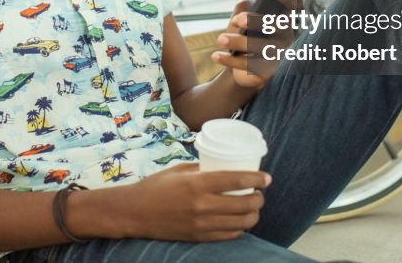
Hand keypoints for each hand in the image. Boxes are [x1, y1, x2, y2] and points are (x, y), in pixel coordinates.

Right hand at [121, 162, 268, 240]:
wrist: (135, 212)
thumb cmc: (155, 187)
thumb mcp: (179, 170)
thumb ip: (201, 169)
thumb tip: (222, 165)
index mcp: (197, 184)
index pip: (236, 180)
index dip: (256, 179)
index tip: (266, 178)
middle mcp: (202, 205)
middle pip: (244, 204)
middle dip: (259, 199)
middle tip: (259, 193)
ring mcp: (201, 224)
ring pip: (240, 223)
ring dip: (253, 216)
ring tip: (253, 208)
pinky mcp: (198, 238)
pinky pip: (228, 236)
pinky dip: (239, 229)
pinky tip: (239, 222)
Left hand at [211, 0, 299, 89]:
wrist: (240, 65)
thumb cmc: (245, 35)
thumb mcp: (242, 19)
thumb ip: (243, 8)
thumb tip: (245, 5)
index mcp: (282, 19)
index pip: (293, 5)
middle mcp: (286, 36)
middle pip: (278, 26)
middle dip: (256, 21)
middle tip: (237, 20)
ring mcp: (280, 56)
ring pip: (263, 48)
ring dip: (239, 42)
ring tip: (221, 39)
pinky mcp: (268, 73)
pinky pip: (250, 66)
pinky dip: (230, 60)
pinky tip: (216, 55)